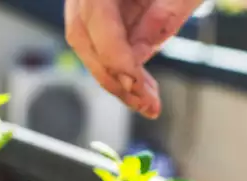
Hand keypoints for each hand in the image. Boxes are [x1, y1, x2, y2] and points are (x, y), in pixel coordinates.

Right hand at [64, 0, 200, 117]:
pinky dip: (123, 73)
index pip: (95, 16)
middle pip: (83, 37)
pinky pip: (101, 50)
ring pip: (88, 48)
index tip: (135, 80)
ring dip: (117, 81)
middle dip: (114, 76)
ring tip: (149, 104)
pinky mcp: (98, 17)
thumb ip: (162, 17)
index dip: (113, 53)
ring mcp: (86, 2)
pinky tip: (143, 93)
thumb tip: (137, 58)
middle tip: (146, 103)